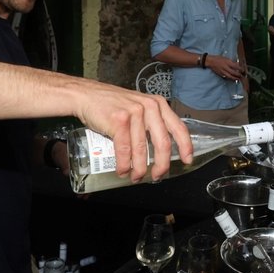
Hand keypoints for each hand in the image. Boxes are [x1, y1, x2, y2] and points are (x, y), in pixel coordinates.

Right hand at [74, 85, 192, 182]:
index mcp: (158, 104)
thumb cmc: (112, 104)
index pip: (178, 127)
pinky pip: (125, 150)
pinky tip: (123, 170)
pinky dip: (124, 164)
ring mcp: (134, 113)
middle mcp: (149, 107)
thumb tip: (161, 148)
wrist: (86, 95)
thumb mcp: (139, 106)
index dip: (185, 146)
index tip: (187, 160)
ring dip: (139, 169)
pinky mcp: (119, 121)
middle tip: (157, 175)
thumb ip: (151, 121)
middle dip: (161, 164)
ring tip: (136, 177)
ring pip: (142, 150)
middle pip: (163, 143)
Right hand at [209, 54, 244, 81]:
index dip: (240, 69)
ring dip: (235, 78)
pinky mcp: (221, 74)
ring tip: (238, 79)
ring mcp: (223, 71)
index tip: (243, 70)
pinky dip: (230, 78)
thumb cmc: (218, 58)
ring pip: (230, 76)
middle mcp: (226, 67)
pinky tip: (233, 79)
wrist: (211, 61)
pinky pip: (227, 77)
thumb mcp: (226, 58)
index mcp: (227, 62)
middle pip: (234, 73)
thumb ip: (231, 62)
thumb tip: (237, 65)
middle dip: (239, 75)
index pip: (236, 67)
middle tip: (242, 76)